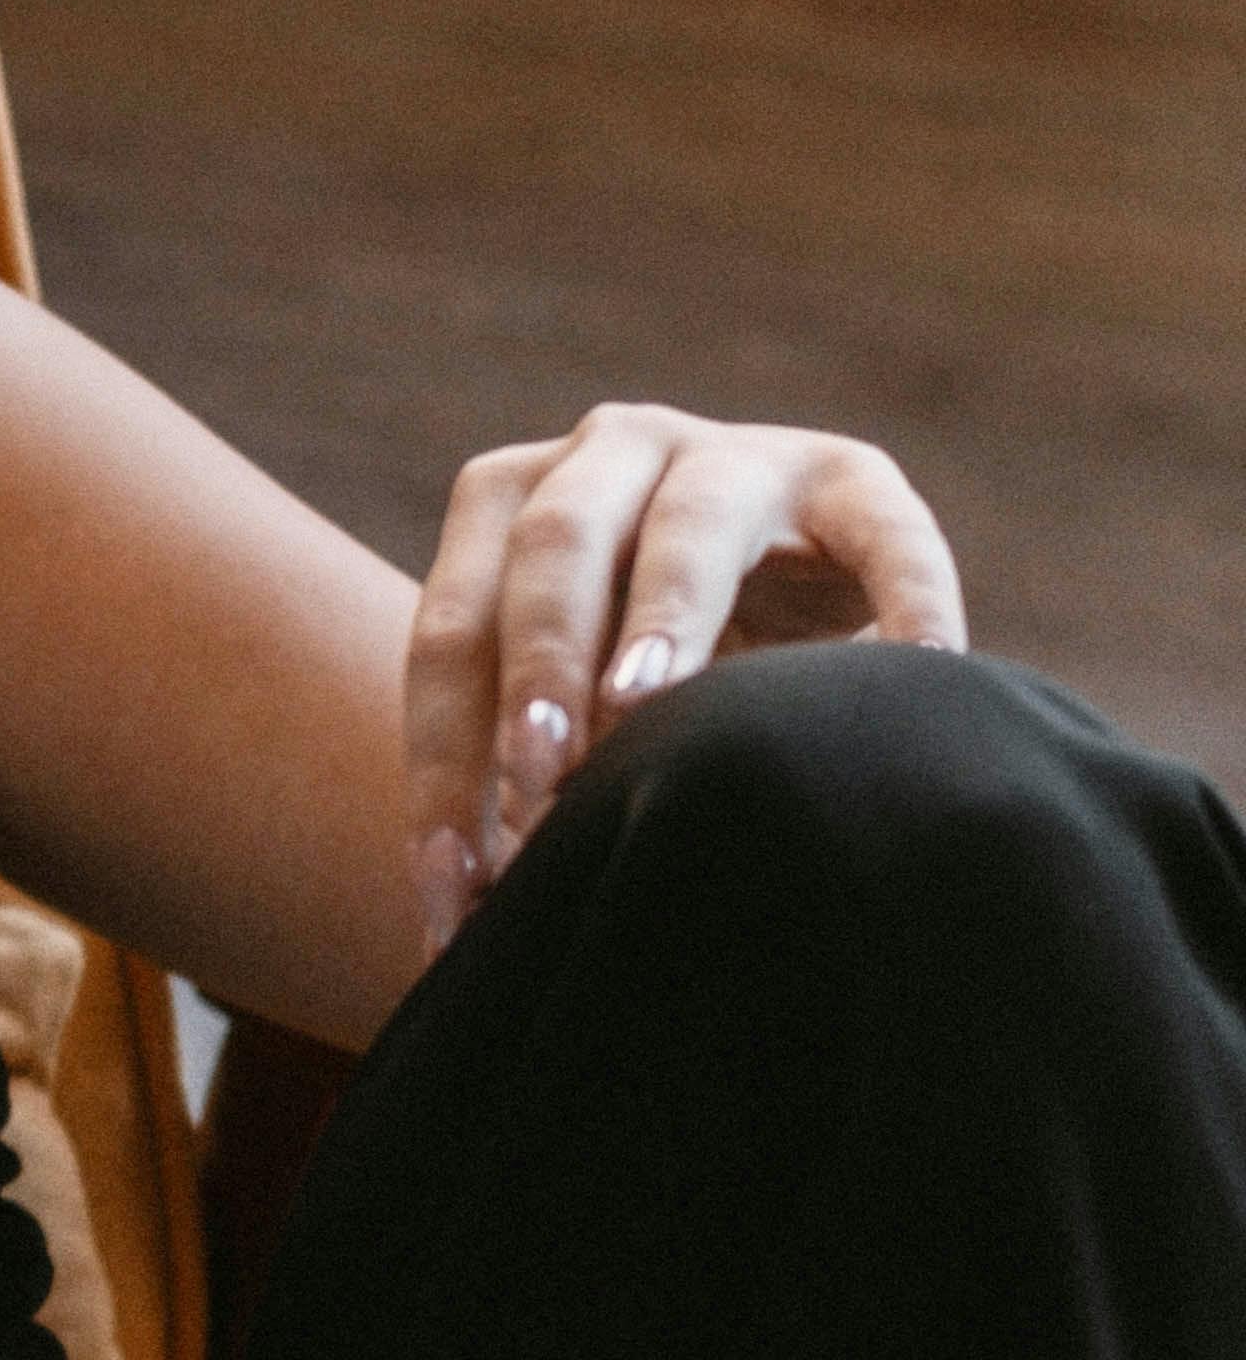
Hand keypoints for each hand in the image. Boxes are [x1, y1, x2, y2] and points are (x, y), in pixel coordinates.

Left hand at [405, 400, 966, 952]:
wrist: (785, 572)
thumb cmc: (642, 662)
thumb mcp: (568, 693)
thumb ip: (517, 766)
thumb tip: (463, 908)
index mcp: (512, 502)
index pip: (453, 628)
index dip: (444, 751)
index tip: (454, 871)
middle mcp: (612, 451)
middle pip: (553, 549)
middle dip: (537, 669)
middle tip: (536, 781)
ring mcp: (738, 456)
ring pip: (691, 524)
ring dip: (665, 619)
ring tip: (648, 710)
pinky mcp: (856, 480)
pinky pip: (885, 537)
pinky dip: (905, 601)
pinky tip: (915, 675)